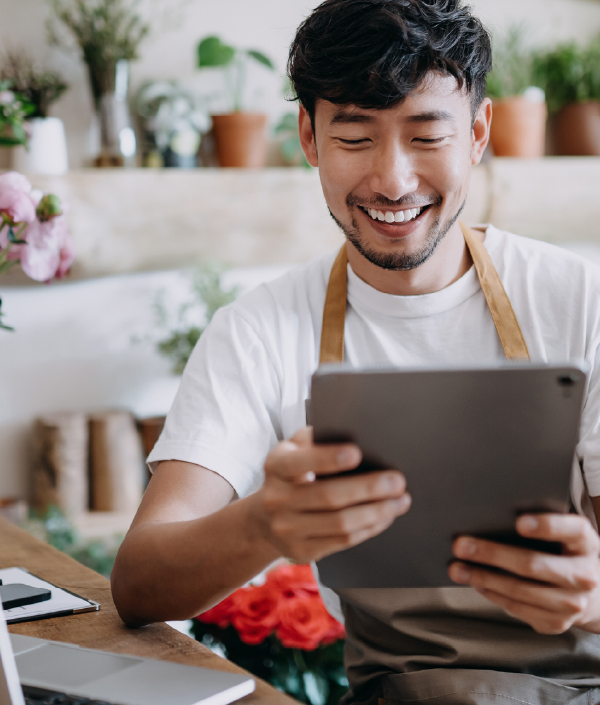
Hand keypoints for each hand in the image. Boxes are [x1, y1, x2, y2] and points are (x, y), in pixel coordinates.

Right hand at [252, 427, 410, 563]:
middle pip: (328, 496)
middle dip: (368, 488)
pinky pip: (343, 541)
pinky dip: (369, 528)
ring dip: (376, 512)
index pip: (300, 462)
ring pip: (340, 523)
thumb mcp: (293, 450)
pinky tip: (385, 516)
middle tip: (397, 481)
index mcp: (275, 466)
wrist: (264, 519)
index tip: (358, 453)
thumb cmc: (291, 474)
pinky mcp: (302, 551)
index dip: (328, 458)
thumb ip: (315, 439)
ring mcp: (287, 529)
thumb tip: (354, 430)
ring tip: (401, 500)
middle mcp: (276, 499)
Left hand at [449, 513, 599, 633]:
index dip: (547, 526)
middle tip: (460, 545)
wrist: (592, 594)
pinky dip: (492, 594)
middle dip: (491, 554)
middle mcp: (585, 575)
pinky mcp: (557, 623)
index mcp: (586, 543)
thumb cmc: (564, 552)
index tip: (518, 522)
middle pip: (532, 564)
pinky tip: (476, 583)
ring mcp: (573, 603)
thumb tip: (489, 518)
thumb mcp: (563, 535)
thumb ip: (538, 525)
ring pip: (519, 590)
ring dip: (482, 578)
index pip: (572, 530)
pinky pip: (517, 608)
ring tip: (457, 568)